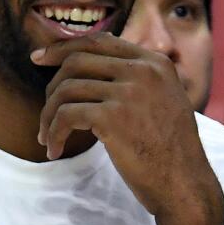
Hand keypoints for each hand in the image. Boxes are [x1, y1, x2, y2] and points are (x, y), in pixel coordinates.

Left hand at [31, 34, 218, 219]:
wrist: (184, 183)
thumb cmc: (169, 149)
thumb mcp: (161, 99)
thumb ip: (134, 79)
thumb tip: (86, 70)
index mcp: (154, 61)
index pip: (98, 41)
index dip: (63, 47)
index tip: (39, 58)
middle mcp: (143, 69)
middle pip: (76, 61)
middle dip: (51, 86)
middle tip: (45, 113)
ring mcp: (128, 91)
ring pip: (66, 89)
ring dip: (48, 116)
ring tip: (47, 138)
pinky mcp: (113, 117)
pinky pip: (65, 116)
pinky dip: (54, 133)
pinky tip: (55, 150)